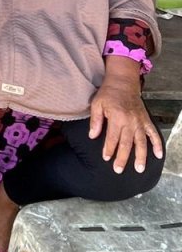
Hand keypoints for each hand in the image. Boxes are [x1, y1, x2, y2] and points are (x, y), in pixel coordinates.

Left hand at [89, 56, 163, 173]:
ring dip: (141, 156)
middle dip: (122, 158)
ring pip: (141, 142)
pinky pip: (153, 134)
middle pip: (126, 144)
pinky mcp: (146, 120)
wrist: (123, 82)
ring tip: (139, 169)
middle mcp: (130, 122)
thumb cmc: (108, 93)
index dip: (109, 149)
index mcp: (117, 118)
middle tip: (118, 170)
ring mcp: (140, 122)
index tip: (106, 158)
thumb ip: (95, 121)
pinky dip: (157, 144)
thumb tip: (92, 136)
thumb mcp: (97, 104)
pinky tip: (158, 155)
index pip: (112, 138)